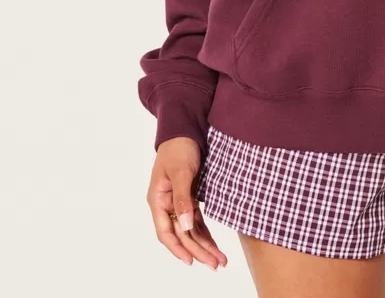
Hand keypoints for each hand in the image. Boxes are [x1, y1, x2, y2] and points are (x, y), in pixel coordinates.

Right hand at [146, 136, 227, 269]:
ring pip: (190, 230)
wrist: (186, 128)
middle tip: (216, 264)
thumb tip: (184, 226)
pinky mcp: (189, 197)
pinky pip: (196, 221)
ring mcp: (178, 202)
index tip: (192, 261)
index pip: (165, 231)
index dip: (178, 248)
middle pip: (181, 234)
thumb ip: (182, 199)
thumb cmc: (179, 147)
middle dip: (198, 250)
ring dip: (204, 245)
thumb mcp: (181, 171)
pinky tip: (215, 245)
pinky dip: (205, 233)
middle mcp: (166, 205)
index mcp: (158, 200)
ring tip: (220, 260)